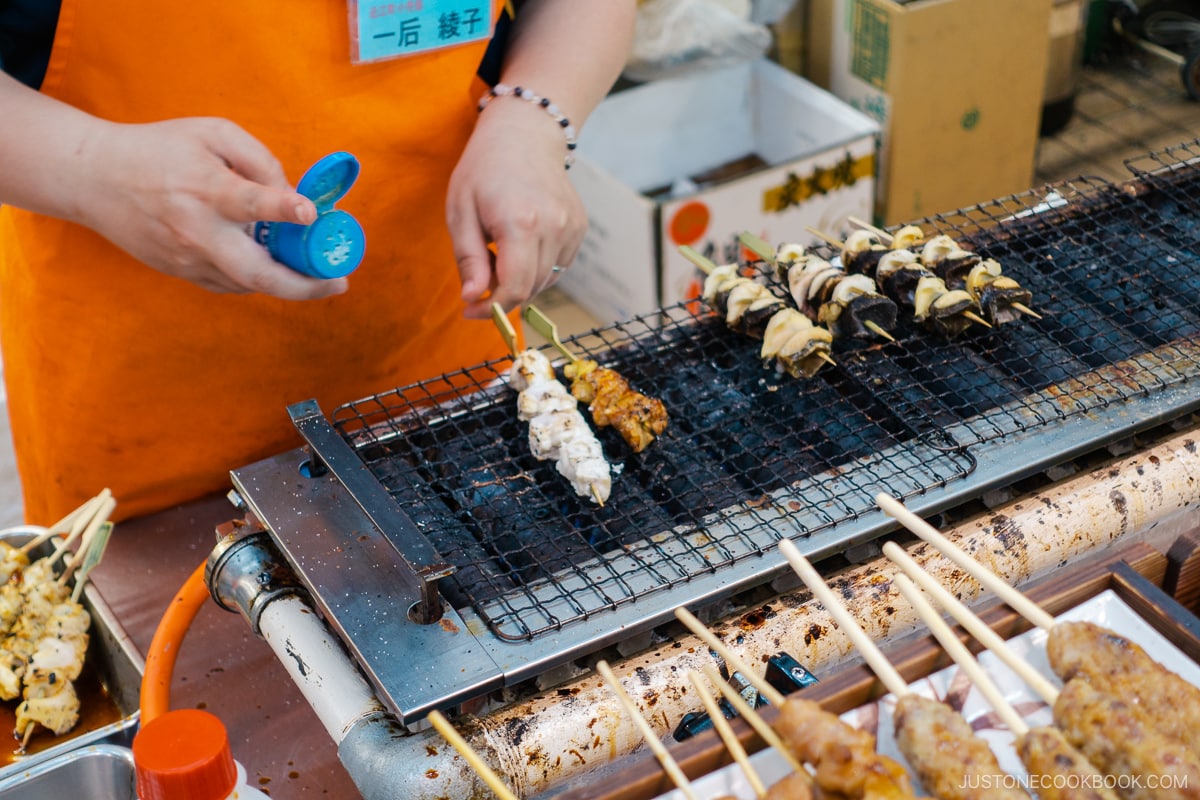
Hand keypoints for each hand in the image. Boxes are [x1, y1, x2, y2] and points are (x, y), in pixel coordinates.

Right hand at [74, 117, 346, 299]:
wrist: (95, 179)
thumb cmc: (161, 149)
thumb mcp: (211, 133)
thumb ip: (258, 158)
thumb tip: (294, 194)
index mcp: (204, 188)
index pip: (248, 201)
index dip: (282, 208)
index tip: (309, 213)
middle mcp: (196, 230)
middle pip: (256, 272)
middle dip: (304, 285)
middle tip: (338, 284)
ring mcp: (188, 259)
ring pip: (249, 284)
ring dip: (286, 280)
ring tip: (310, 267)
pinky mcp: (181, 273)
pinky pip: (232, 284)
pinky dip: (257, 277)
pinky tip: (269, 262)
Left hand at [446, 98, 586, 318]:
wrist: (525, 133)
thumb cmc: (484, 169)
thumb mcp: (461, 211)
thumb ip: (469, 259)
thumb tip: (473, 299)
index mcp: (520, 223)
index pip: (514, 288)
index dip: (492, 309)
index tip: (471, 310)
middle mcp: (553, 227)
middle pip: (530, 289)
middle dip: (502, 295)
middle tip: (480, 277)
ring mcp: (572, 228)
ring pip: (545, 282)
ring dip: (519, 281)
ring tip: (499, 252)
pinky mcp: (580, 228)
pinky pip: (558, 267)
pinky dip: (537, 269)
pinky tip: (521, 244)